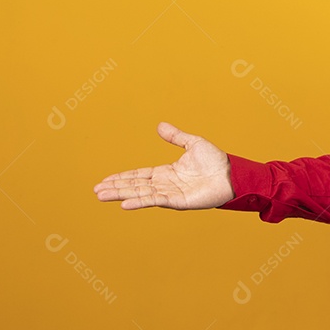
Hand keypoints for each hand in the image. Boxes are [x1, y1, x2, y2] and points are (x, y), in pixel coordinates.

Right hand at [93, 122, 234, 209]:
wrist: (232, 173)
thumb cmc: (216, 161)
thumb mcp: (193, 143)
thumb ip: (176, 136)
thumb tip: (159, 125)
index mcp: (167, 172)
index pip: (139, 175)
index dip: (122, 177)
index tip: (105, 180)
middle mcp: (166, 183)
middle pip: (135, 186)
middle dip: (115, 188)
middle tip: (96, 190)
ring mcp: (171, 193)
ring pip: (141, 194)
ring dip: (121, 195)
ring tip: (102, 196)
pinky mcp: (179, 201)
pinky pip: (156, 201)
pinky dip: (140, 202)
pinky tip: (125, 204)